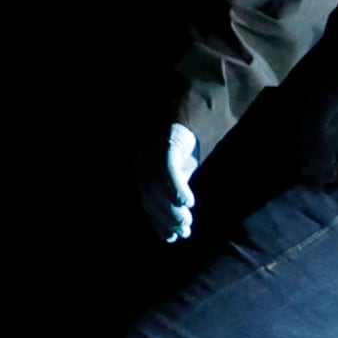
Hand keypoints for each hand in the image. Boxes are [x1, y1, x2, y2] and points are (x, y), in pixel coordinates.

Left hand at [144, 122, 201, 246]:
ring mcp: (152, 150)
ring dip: (171, 207)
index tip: (171, 238)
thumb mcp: (185, 162)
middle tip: (181, 234)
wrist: (194, 99)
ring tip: (185, 223)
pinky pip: (168, 168)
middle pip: (150, 196)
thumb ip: (181, 181)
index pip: (149, 201)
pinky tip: (187, 202)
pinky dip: (176, 187)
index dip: (159, 221)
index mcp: (146, 168)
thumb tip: (183, 209)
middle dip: (165, 218)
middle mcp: (143, 160)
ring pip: (157, 186)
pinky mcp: (165, 140)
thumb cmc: (191, 134)